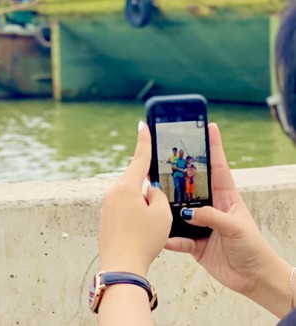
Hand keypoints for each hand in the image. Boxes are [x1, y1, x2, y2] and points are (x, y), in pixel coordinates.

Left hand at [99, 122, 170, 274]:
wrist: (121, 266)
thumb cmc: (144, 240)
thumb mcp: (162, 215)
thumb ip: (157, 196)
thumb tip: (149, 191)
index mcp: (126, 187)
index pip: (139, 159)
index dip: (144, 142)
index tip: (142, 125)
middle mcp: (112, 192)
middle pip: (137, 184)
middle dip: (150, 195)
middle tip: (157, 217)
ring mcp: (106, 205)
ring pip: (132, 200)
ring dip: (143, 209)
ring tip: (149, 232)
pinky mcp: (104, 218)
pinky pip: (124, 212)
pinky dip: (135, 219)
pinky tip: (139, 235)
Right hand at [164, 123, 291, 314]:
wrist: (253, 278)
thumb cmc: (253, 248)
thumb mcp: (236, 227)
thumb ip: (212, 216)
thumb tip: (187, 212)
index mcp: (226, 197)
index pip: (218, 167)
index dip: (213, 147)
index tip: (208, 126)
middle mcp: (210, 207)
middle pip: (189, 185)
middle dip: (176, 171)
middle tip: (161, 156)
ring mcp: (200, 224)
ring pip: (178, 209)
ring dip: (166, 206)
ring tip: (152, 196)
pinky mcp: (193, 243)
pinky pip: (176, 237)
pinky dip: (169, 238)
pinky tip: (161, 236)